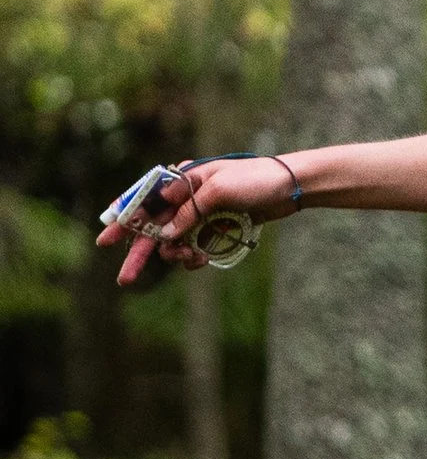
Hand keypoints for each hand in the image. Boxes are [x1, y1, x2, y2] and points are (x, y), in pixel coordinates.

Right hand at [95, 155, 299, 287]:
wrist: (290, 186)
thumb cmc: (254, 179)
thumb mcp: (218, 189)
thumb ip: (189, 211)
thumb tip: (167, 235)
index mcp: (181, 181)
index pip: (144, 201)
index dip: (123, 220)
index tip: (105, 240)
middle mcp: (186, 199)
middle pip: (153, 229)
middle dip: (139, 253)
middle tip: (125, 279)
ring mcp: (200, 216)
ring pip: (174, 244)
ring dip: (176, 256)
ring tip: (191, 258)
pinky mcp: (215, 229)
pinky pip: (194, 249)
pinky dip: (194, 258)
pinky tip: (201, 260)